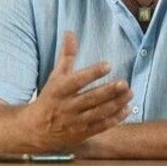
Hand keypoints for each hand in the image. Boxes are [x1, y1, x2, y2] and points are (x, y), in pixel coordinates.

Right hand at [29, 31, 131, 150]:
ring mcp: (76, 122)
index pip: (77, 81)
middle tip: (124, 83)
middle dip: (108, 91)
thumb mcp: (55, 75)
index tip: (108, 65)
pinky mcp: (83, 133)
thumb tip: (70, 32)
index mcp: (59, 90)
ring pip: (98, 113)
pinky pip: (101, 126)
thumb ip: (66, 55)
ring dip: (116, 104)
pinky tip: (127, 109)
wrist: (36, 130)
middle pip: (90, 99)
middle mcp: (67, 107)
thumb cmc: (50, 97)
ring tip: (130, 93)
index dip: (92, 73)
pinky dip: (115, 118)